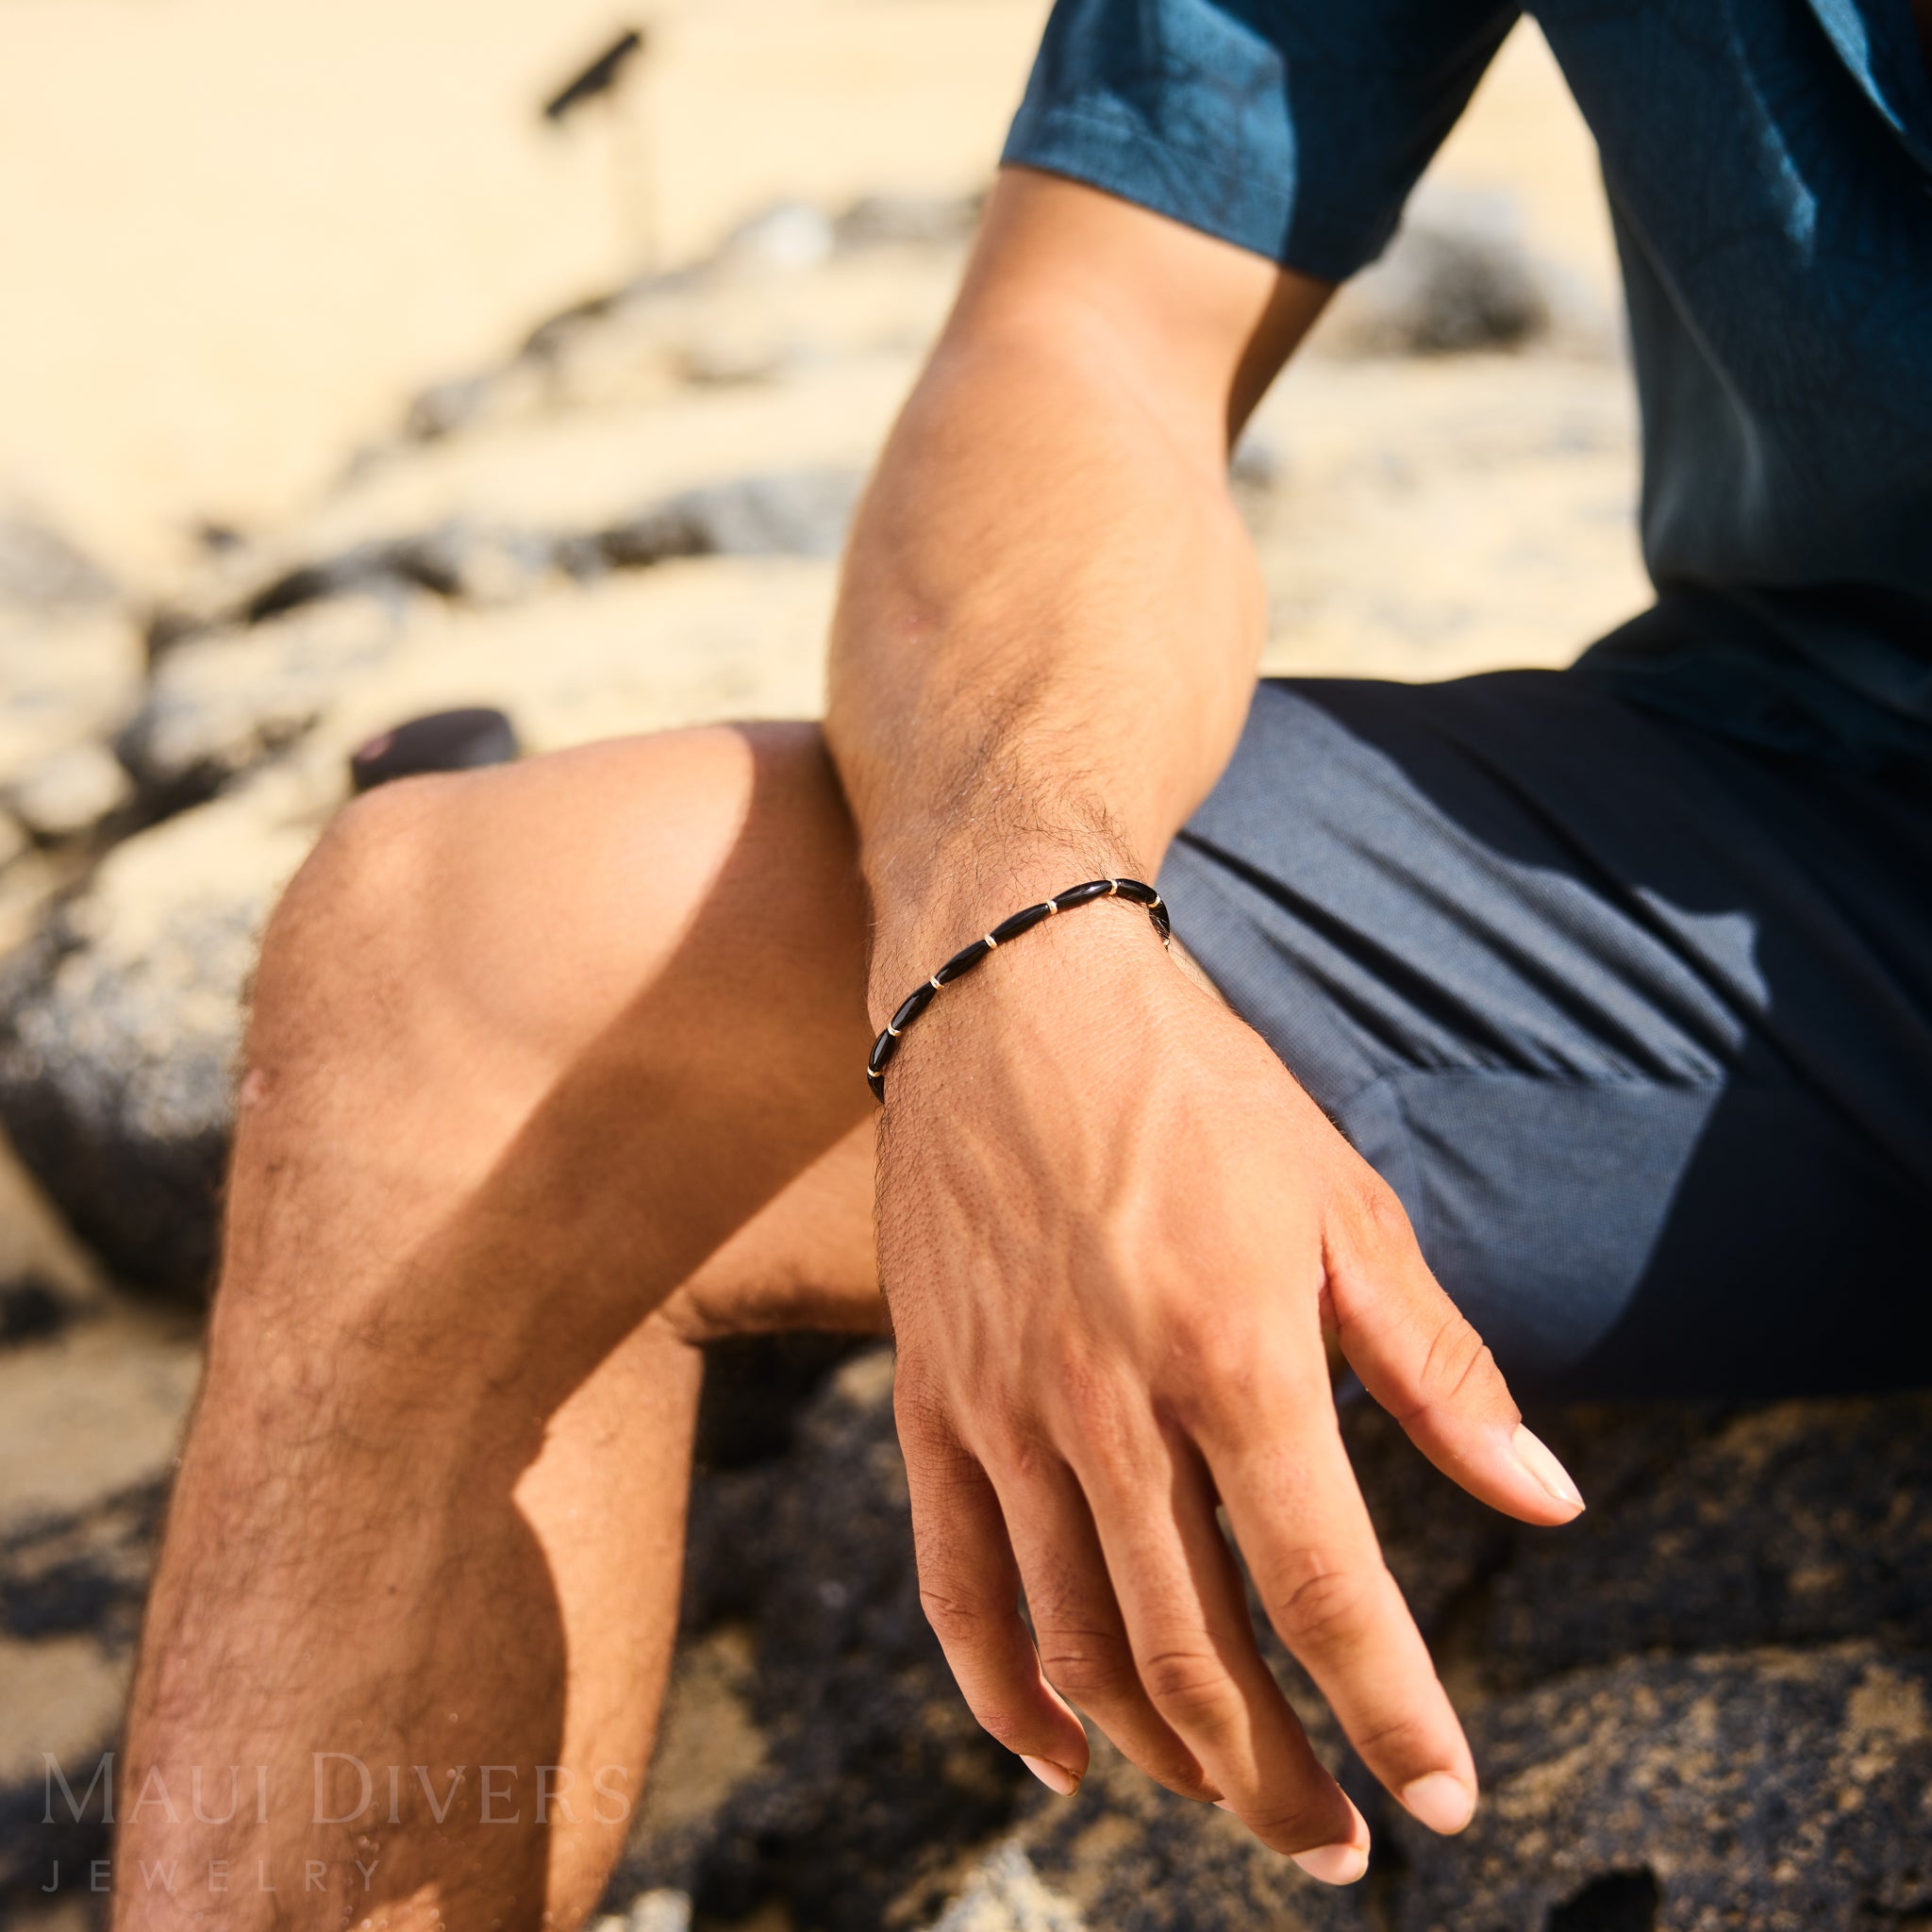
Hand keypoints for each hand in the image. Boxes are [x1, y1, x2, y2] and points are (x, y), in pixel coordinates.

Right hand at [876, 903, 1582, 1880]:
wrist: (1011, 993)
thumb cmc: (1196, 1090)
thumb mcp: (1343, 1201)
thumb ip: (1438, 1367)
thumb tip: (1549, 1499)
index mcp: (1234, 1352)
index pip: (1323, 1589)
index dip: (1392, 1713)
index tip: (1443, 1799)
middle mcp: (1109, 1405)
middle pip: (1194, 1654)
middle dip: (1277, 1778)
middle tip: (1337, 1844)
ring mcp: (1004, 1410)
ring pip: (1076, 1644)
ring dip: (1162, 1755)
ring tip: (1229, 1801)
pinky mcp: (929, 1400)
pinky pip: (953, 1584)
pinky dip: (1002, 1693)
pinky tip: (1057, 1752)